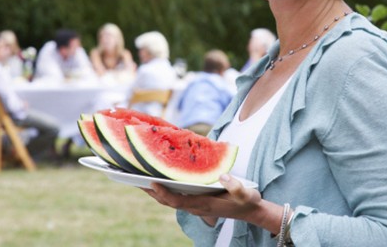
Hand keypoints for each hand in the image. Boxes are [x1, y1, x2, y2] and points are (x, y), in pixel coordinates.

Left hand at [143, 174, 263, 224]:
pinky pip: (176, 197)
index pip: (178, 201)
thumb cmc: (247, 201)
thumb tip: (223, 176)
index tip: (152, 183)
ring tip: (140, 179)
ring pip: (170, 200)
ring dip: (155, 192)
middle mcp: (196, 206)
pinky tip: (159, 180)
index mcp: (204, 204)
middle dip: (152, 192)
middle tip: (135, 180)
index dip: (164, 193)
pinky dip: (165, 190)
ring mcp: (195, 205)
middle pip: (168, 201)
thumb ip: (236, 186)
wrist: (251, 210)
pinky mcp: (196, 201)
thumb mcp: (246, 194)